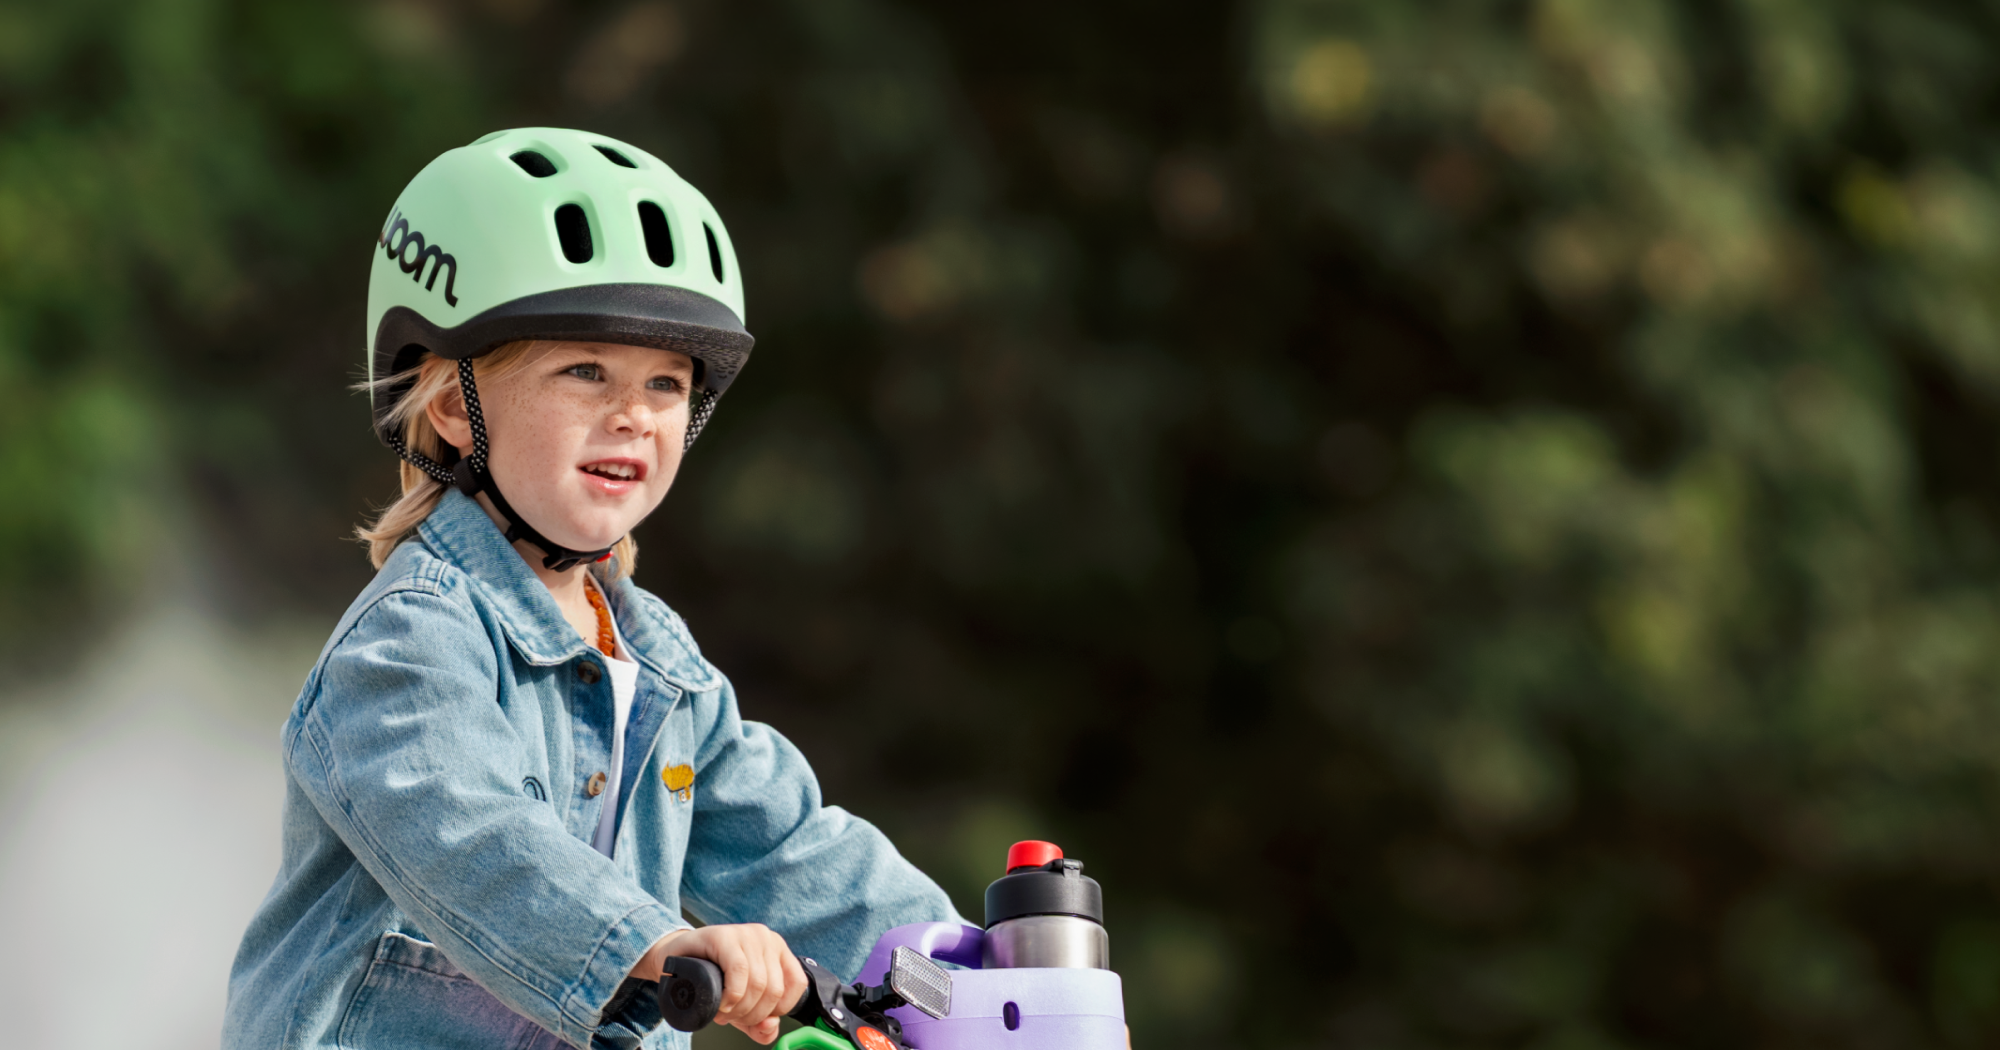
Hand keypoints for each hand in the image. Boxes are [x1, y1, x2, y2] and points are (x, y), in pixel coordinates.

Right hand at [634, 924, 808, 1043]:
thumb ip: (763, 1024)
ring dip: (738, 1009)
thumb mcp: (743, 1005)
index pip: (797, 984)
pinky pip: (739, 971)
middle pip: (774, 990)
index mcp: (779, 950)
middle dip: (752, 1015)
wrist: (676, 962)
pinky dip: (731, 996)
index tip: (755, 1018)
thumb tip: (770, 1025)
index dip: (777, 1010)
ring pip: (758, 984)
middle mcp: (767, 937)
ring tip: (723, 1011)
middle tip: (731, 1018)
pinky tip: (721, 1003)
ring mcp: (746, 934)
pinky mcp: (725, 936)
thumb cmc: (713, 981)